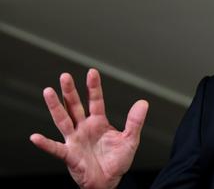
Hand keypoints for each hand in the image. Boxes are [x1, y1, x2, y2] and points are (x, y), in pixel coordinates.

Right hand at [30, 69, 147, 188]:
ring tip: (48, 92)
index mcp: (98, 122)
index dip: (93, 87)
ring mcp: (74, 140)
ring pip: (63, 120)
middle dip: (70, 91)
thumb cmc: (117, 161)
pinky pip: (55, 149)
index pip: (95, 101)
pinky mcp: (69, 155)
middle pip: (75, 106)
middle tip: (65, 76)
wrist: (108, 182)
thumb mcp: (130, 139)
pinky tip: (35, 137)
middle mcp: (84, 128)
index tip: (92, 72)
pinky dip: (45, 144)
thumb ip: (135, 122)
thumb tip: (143, 102)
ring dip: (55, 107)